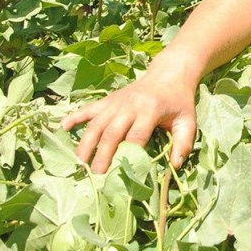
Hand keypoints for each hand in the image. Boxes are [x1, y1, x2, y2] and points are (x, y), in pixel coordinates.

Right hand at [61, 68, 196, 173]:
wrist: (169, 74)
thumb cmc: (178, 101)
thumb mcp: (188, 120)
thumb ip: (184, 142)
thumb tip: (175, 165)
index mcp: (150, 110)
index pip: (136, 136)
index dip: (128, 155)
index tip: (121, 175)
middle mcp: (129, 105)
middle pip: (111, 133)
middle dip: (102, 155)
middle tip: (94, 176)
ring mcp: (116, 102)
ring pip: (96, 124)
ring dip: (85, 143)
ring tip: (78, 164)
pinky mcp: (108, 100)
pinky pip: (88, 108)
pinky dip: (75, 117)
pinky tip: (62, 128)